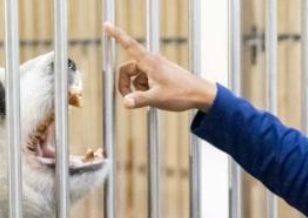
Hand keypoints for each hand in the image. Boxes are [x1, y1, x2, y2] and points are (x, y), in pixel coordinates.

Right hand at [104, 22, 218, 111]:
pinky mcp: (161, 75)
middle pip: (128, 69)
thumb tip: (125, 102)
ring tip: (150, 100)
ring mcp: (156, 68)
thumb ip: (139, 100)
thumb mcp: (157, 98)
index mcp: (149, 62)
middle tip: (128, 99)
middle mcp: (152, 62)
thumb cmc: (182, 93)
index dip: (116, 35)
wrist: (200, 94)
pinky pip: (145, 81)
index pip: (129, 44)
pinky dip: (145, 90)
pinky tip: (155, 98)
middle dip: (125, 84)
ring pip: (137, 77)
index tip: (107, 25)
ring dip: (137, 89)